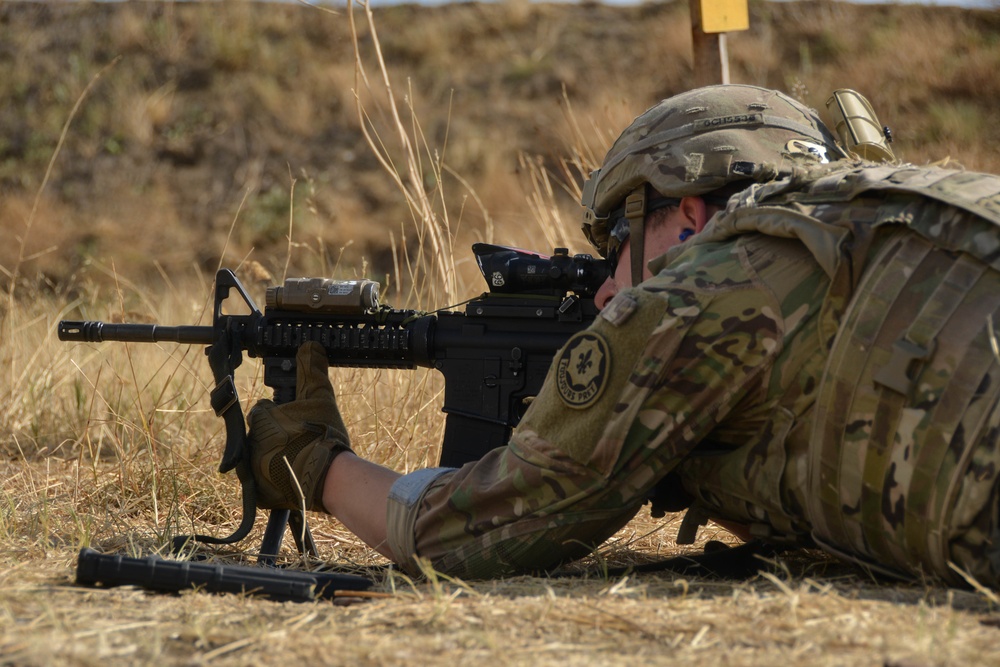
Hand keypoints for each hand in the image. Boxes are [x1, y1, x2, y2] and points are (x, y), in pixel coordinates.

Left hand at [247, 342, 352, 510]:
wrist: (329, 476)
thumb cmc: (322, 434)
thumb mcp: (320, 397)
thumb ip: (311, 370)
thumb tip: (310, 345)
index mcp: (260, 418)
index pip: (264, 411)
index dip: (281, 415)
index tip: (296, 421)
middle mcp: (250, 444)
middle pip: (261, 436)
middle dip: (277, 437)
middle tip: (301, 441)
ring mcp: (252, 470)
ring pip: (261, 459)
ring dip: (276, 459)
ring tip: (300, 461)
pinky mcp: (259, 494)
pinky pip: (264, 485)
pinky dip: (275, 482)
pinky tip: (294, 478)